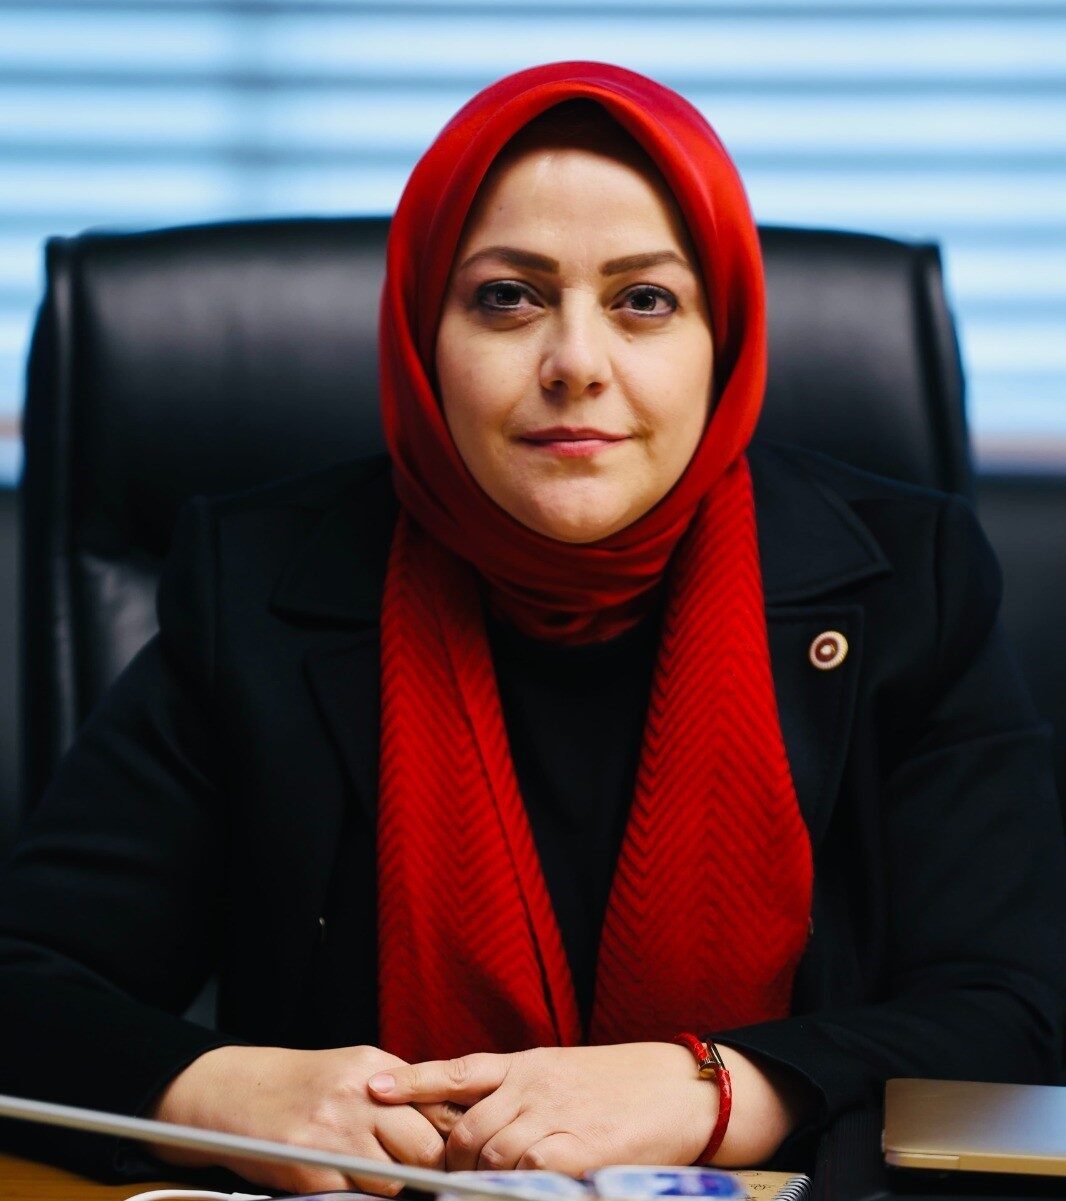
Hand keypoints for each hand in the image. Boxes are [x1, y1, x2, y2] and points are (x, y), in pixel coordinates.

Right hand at [147, 1044, 463, 1194]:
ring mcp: (335, 1133)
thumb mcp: (356, 1072)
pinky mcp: (310, 1168)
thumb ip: (400, 1094)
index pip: (439, 1109)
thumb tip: (450, 1126)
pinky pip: (355, 1194)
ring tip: (365, 1166)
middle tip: (413, 1170)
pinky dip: (353, 1191)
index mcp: (377, 1069)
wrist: (239, 1092)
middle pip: (426, 1148)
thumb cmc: (306, 1086)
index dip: (450, 1138)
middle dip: (426, 1167)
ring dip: (389, 1183)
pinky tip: (334, 1172)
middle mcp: (361, 1097)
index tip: (453, 1154)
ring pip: (394, 1179)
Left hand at [368, 1042, 812, 1171]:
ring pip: (489, 1153)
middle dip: (453, 1160)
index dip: (414, 1079)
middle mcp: (533, 1084)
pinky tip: (528, 1185)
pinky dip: (519, 1184)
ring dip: (483, 1178)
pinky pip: (528, 1171)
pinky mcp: (578, 1148)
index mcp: (529, 1063)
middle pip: (465, 1127)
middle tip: (453, 1181)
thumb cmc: (629, 1084)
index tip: (374, 1086)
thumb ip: (528, 1095)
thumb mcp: (569, 1074)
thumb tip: (487, 1123)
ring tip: (491, 1187)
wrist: (686, 1089)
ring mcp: (554, 1115)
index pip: (458, 1069)